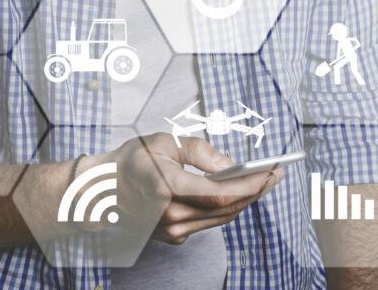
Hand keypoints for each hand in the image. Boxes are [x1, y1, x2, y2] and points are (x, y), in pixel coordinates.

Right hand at [78, 133, 284, 244]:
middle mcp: (171, 215)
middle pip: (228, 208)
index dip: (253, 184)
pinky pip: (208, 222)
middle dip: (256, 190)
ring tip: (262, 181)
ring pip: (221, 218)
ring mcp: (171, 229)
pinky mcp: (173, 236)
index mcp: (168, 188)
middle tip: (275, 174)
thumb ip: (201, 152)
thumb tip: (229, 166)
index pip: (223, 193)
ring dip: (245, 200)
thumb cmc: (132, 160)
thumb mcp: (166, 142)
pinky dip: (226, 208)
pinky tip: (237, 193)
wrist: (102, 188)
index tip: (273, 171)